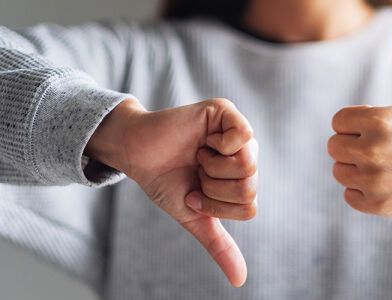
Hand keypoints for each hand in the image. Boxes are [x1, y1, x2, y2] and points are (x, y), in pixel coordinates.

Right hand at [86, 98, 256, 286]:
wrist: (136, 154)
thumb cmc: (166, 181)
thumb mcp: (195, 216)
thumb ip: (219, 244)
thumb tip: (239, 281)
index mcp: (243, 178)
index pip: (249, 206)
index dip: (217, 206)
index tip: (195, 193)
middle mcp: (246, 154)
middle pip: (250, 186)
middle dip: (213, 188)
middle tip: (196, 173)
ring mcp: (238, 132)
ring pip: (248, 165)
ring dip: (213, 168)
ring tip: (198, 156)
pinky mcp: (226, 111)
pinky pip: (243, 136)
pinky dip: (220, 146)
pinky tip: (205, 141)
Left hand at [327, 19, 391, 217]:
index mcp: (378, 121)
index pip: (338, 121)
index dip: (356, 123)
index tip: (379, 127)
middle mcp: (372, 152)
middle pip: (334, 146)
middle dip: (353, 144)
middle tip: (381, 146)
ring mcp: (374, 181)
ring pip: (340, 170)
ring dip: (356, 167)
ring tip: (384, 164)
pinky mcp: (378, 205)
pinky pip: (349, 196)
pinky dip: (362, 191)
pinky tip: (385, 182)